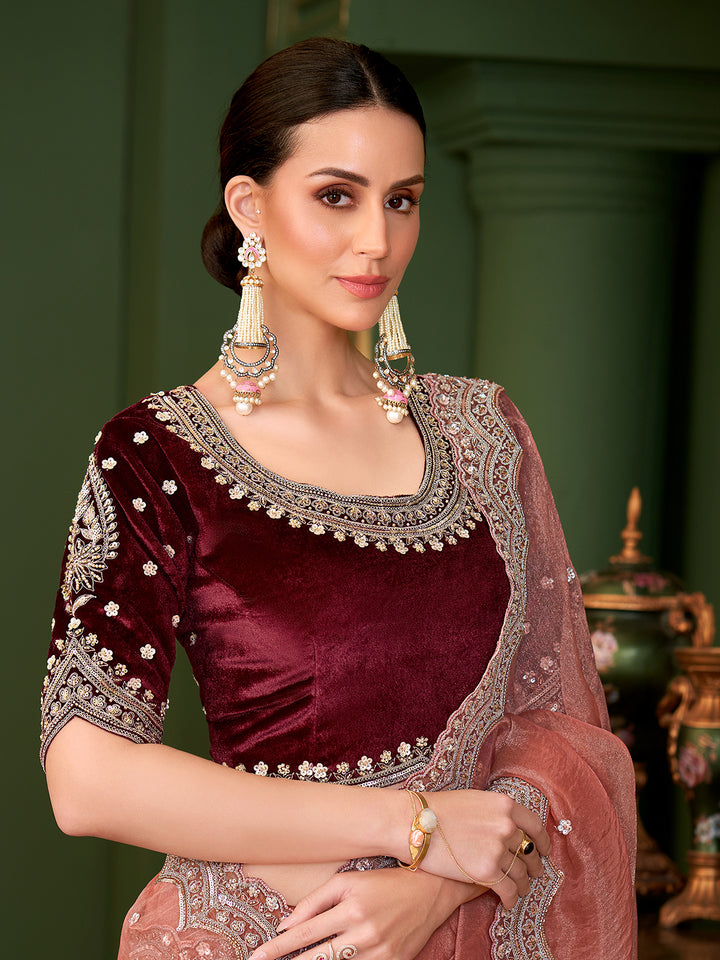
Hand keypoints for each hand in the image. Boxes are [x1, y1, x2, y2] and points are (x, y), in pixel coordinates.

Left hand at [248, 867, 479, 959]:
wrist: (431, 892)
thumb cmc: (383, 881)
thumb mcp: (347, 881)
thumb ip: (314, 902)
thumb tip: (285, 926)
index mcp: (351, 908)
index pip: (304, 935)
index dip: (277, 948)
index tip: (255, 956)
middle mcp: (365, 933)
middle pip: (317, 959)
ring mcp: (380, 954)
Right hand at [417, 789, 550, 909]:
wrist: (414, 822)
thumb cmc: (438, 809)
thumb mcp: (475, 800)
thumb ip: (496, 813)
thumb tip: (509, 828)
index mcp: (505, 805)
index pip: (535, 826)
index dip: (542, 841)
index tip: (544, 850)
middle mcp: (506, 826)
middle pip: (530, 851)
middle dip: (534, 864)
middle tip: (533, 872)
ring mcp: (498, 849)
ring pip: (521, 873)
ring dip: (523, 884)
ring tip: (519, 889)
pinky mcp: (487, 872)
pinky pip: (509, 890)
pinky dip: (512, 898)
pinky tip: (509, 902)